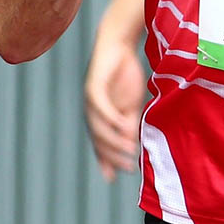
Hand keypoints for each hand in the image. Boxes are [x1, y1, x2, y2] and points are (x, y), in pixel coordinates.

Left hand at [84, 39, 146, 180]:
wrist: (118, 45)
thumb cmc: (125, 74)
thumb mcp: (131, 104)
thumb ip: (130, 123)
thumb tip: (133, 145)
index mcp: (101, 118)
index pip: (101, 144)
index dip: (106, 161)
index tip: (113, 178)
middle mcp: (92, 113)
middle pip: (99, 140)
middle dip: (112, 156)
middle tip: (127, 166)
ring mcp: (91, 101)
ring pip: (99, 127)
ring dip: (113, 140)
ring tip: (129, 149)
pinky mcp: (93, 87)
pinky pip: (101, 107)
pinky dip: (111, 118)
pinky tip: (122, 125)